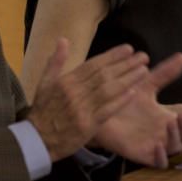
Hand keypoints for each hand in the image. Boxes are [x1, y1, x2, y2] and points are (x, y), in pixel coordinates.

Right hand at [27, 40, 163, 161]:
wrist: (37, 140)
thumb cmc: (42, 111)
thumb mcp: (44, 83)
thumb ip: (56, 61)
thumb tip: (63, 40)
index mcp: (66, 81)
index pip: (93, 64)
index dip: (112, 56)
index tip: (128, 48)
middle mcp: (75, 93)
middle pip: (105, 75)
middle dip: (126, 64)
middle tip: (143, 56)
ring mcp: (82, 109)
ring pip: (109, 91)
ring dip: (128, 80)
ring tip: (144, 71)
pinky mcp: (88, 126)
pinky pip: (108, 110)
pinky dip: (121, 101)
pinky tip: (134, 93)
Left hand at [80, 53, 181, 168]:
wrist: (98, 109)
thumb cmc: (122, 99)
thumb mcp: (145, 84)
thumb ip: (164, 73)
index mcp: (167, 118)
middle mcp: (164, 133)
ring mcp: (154, 145)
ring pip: (175, 149)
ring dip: (177, 137)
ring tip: (171, 122)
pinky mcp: (141, 154)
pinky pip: (157, 163)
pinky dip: (161, 157)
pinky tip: (158, 145)